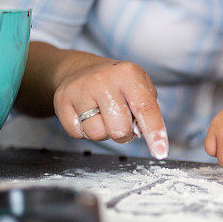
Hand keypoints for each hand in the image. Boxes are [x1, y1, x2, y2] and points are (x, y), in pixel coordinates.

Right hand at [53, 59, 168, 158]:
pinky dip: (83, 131)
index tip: (160, 152)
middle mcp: (103, 79)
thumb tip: (142, 132)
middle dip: (123, 134)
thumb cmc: (116, 84)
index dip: (155, 133)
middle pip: (120, 129)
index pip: (146, 108)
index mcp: (128, 73)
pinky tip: (85, 115)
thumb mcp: (139, 86)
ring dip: (103, 133)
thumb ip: (147, 109)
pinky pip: (77, 133)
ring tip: (101, 115)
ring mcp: (80, 89)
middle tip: (119, 121)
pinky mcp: (62, 100)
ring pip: (97, 134)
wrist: (79, 70)